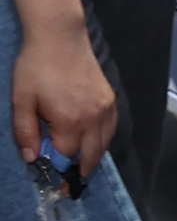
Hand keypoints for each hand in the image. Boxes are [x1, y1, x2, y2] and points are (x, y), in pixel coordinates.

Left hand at [13, 17, 115, 176]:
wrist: (60, 38)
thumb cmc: (36, 68)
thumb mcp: (21, 100)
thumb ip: (25, 131)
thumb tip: (31, 158)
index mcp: (69, 121)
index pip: (67, 155)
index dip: (58, 167)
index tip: (55, 178)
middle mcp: (93, 119)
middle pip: (92, 156)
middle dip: (81, 170)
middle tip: (71, 182)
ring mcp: (106, 109)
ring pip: (104, 144)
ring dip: (93, 156)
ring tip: (81, 164)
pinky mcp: (110, 100)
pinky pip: (110, 129)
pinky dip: (102, 140)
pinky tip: (91, 141)